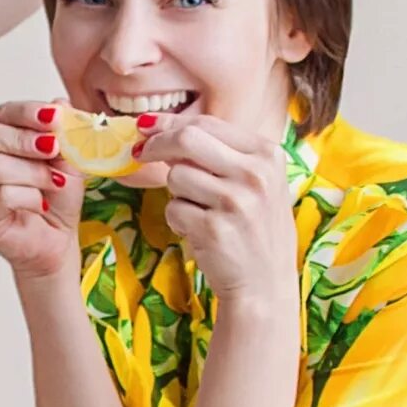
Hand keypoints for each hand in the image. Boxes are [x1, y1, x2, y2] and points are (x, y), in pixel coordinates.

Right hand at [0, 101, 82, 280]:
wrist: (57, 241)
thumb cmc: (56, 200)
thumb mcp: (69, 159)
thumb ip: (63, 132)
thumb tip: (61, 102)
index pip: (2, 114)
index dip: (28, 112)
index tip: (56, 117)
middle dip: (23, 139)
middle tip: (53, 148)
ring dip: (34, 173)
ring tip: (54, 183)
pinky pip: (2, 196)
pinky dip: (30, 198)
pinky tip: (41, 204)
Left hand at [134, 114, 296, 305]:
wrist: (266, 284)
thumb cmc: (254, 229)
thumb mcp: (255, 183)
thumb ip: (219, 154)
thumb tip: (158, 128)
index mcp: (267, 155)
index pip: (207, 123)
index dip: (169, 124)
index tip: (146, 130)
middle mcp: (255, 174)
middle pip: (186, 139)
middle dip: (155, 145)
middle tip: (139, 153)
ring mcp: (236, 202)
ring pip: (175, 176)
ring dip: (175, 193)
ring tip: (198, 210)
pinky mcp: (213, 228)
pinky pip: (173, 209)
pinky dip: (177, 219)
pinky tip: (198, 231)